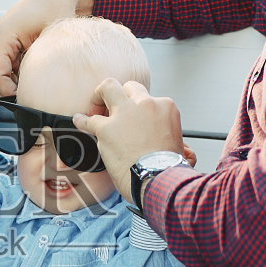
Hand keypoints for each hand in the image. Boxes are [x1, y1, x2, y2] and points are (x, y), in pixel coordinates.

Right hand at [0, 0, 94, 96]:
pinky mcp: (1, 44)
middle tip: (33, 97)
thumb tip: (32, 93)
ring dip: (13, 84)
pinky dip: (14, 76)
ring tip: (34, 86)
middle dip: (10, 91)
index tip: (29, 99)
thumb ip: (37, 67)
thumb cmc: (56, 13)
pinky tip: (31, 75)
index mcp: (1, 37)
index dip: (10, 92)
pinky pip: (2, 67)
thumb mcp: (49, 41)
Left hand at [72, 81, 184, 200]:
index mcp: (165, 107)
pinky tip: (79, 120)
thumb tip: (185, 152)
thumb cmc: (169, 169)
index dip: (141, 110)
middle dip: (122, 95)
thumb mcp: (183, 151)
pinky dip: (82, 120)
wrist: (158, 179)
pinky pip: (88, 119)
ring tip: (96, 104)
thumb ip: (182, 146)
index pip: (150, 99)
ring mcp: (124, 114)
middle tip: (115, 106)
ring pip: (108, 88)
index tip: (138, 122)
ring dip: (101, 95)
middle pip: (130, 87)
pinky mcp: (106, 129)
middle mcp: (145, 104)